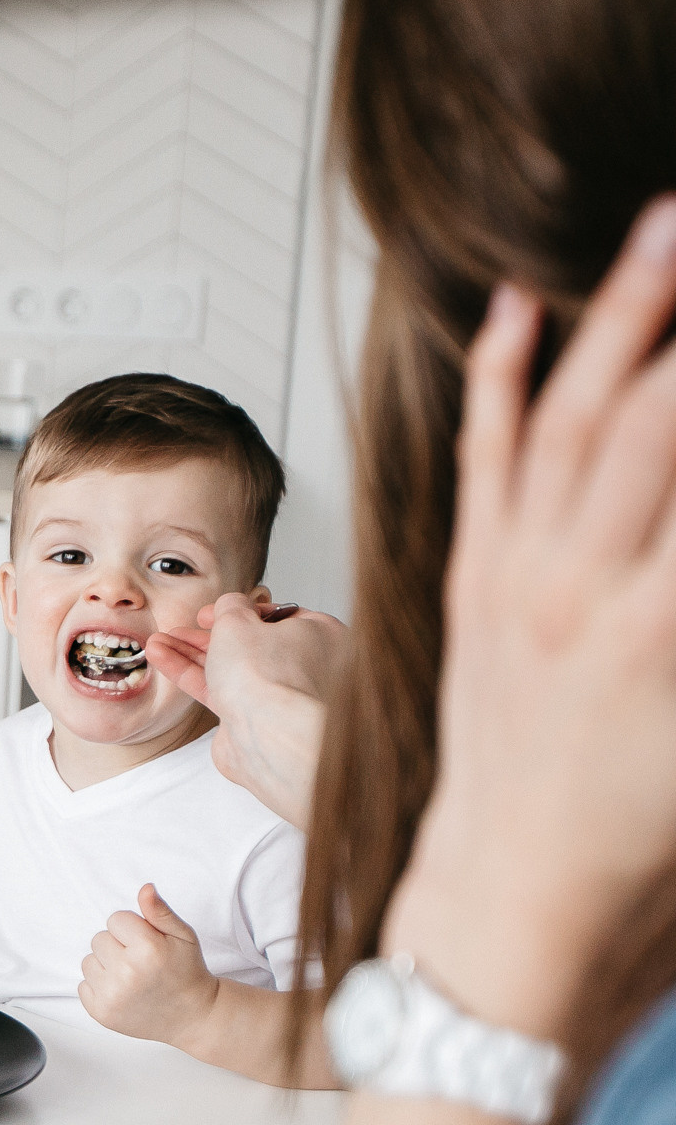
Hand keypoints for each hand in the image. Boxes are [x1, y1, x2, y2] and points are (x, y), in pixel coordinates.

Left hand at [79, 885, 218, 1045]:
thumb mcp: (183, 936)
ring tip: (132, 978)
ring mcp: (112, 995)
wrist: (192, 1016)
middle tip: (141, 963)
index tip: (147, 945)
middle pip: (99, 939)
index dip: (132, 930)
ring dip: (106, 966)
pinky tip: (123, 993)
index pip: (115, 919)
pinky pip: (83, 985)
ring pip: (88, 961)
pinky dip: (100, 987)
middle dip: (118, 947)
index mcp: (147, 949)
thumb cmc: (187, 971)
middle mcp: (127, 972)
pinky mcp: (101, 1012)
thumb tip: (144, 888)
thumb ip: (159, 911)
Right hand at [146, 595, 344, 829]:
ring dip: (192, 654)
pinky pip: (221, 691)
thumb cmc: (267, 676)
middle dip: (207, 635)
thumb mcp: (238, 621)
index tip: (211, 612)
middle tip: (182, 629)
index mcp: (319, 635)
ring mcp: (279, 695)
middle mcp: (305, 666)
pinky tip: (164, 659)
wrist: (269, 737)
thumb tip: (230, 604)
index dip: (239, 610)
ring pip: (231, 668)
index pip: (277, 616)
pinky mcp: (255, 720)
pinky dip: (192, 675)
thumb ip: (229, 607)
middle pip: (250, 643)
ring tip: (158, 643)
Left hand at [387, 197, 675, 1044]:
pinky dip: (503, 378)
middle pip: (666, 414)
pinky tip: (520, 306)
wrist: (510, 901)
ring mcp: (514, 579)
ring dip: (625, 310)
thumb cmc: (644, 847)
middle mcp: (582, 586)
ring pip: (576, 413)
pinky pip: (483, 460)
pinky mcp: (469, 584)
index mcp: (665, 632)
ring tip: (668, 223)